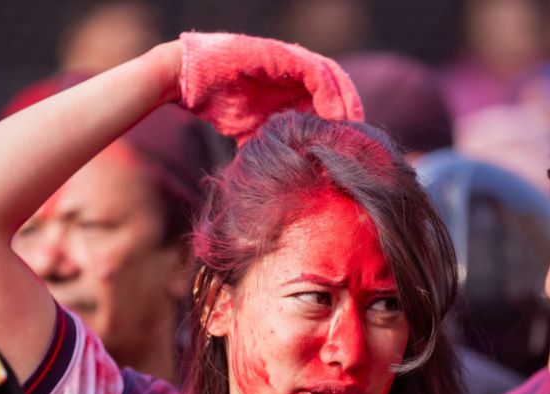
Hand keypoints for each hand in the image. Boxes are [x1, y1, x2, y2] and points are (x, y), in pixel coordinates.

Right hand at [177, 32, 363, 142]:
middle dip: (351, 118)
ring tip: (354, 131)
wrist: (186, 81)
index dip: (342, 128)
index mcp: (292, 91)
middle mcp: (296, 74)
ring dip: (347, 106)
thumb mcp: (254, 136)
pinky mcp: (283, 55)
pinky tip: (336, 117)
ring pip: (333, 81)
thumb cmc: (217, 108)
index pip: (329, 106)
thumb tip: (286, 182)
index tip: (352, 152)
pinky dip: (330, 94)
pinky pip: (317, 73)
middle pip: (337, 93)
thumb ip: (274, 148)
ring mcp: (291, 62)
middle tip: (363, 145)